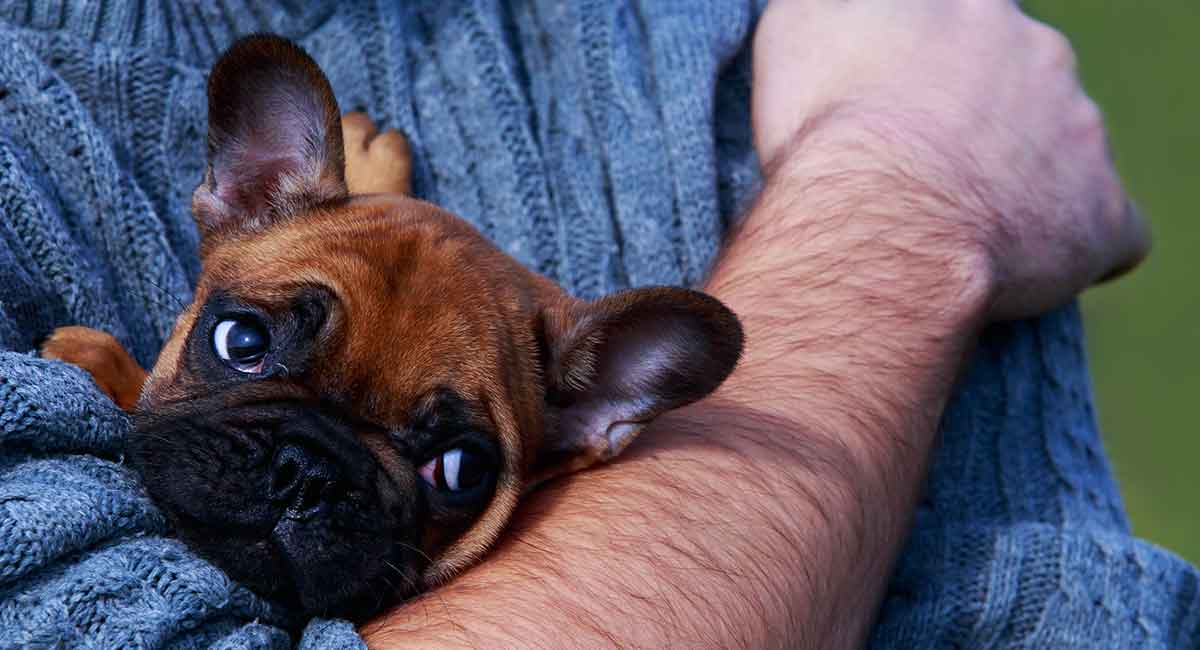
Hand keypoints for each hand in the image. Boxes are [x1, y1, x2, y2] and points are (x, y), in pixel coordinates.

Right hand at [752, 0, 1148, 320]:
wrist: (879, 216)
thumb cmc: (833, 124)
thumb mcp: (802, 28)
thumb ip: (837, 12)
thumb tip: (846, 15)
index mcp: (974, 12)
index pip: (970, 27)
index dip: (934, 70)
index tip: (898, 111)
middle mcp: (1042, 56)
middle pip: (1023, 80)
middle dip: (984, 119)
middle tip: (922, 169)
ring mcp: (1081, 133)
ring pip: (1064, 150)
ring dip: (1022, 179)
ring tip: (956, 225)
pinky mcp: (1101, 215)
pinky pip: (1112, 231)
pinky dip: (1075, 243)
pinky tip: (1026, 260)